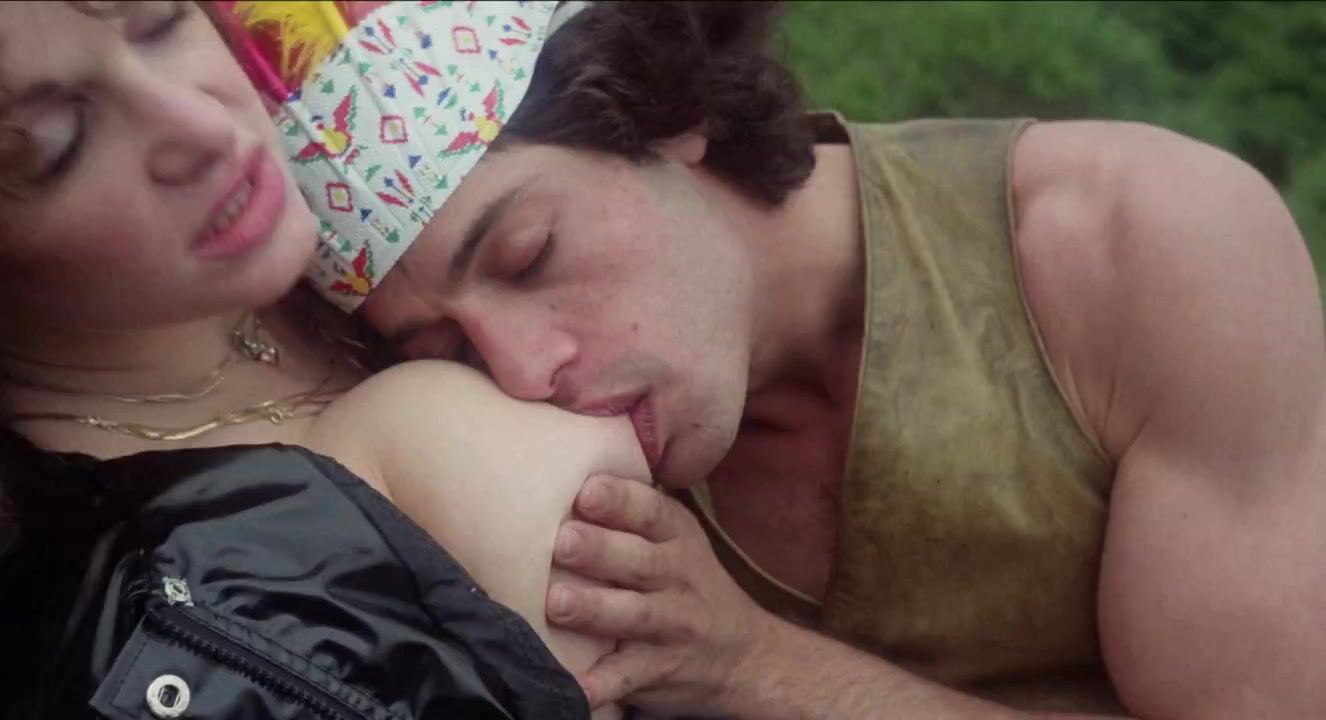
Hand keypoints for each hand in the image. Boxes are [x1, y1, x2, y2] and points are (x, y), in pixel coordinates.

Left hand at [546, 474, 775, 715]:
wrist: (744, 655)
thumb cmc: (689, 583)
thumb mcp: (677, 538)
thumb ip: (635, 510)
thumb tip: (568, 467)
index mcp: (678, 537)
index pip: (652, 512)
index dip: (620, 500)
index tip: (586, 492)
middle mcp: (678, 578)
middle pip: (640, 561)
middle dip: (600, 550)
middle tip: (561, 542)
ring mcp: (670, 626)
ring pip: (633, 616)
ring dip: (595, 610)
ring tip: (557, 603)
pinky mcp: (658, 670)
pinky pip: (628, 678)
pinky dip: (602, 686)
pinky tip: (576, 689)